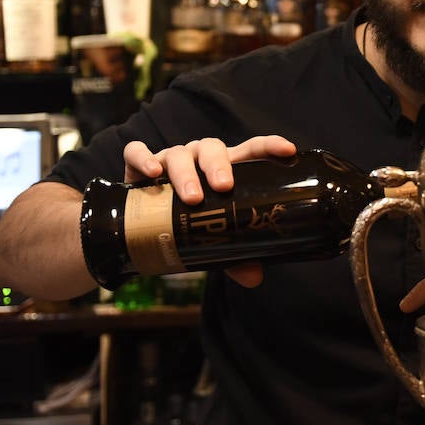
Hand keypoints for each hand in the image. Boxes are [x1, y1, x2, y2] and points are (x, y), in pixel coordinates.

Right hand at [121, 135, 297, 287]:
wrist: (145, 225)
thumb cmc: (190, 223)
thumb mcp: (213, 238)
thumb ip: (234, 254)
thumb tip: (254, 278)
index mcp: (226, 169)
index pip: (251, 150)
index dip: (269, 146)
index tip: (287, 150)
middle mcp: (198, 159)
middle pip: (211, 148)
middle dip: (218, 166)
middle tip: (224, 187)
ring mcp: (169, 159)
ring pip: (178, 153)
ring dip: (186, 173)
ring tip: (192, 197)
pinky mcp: (138, 165)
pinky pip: (136, 153)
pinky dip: (144, 158)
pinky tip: (152, 173)